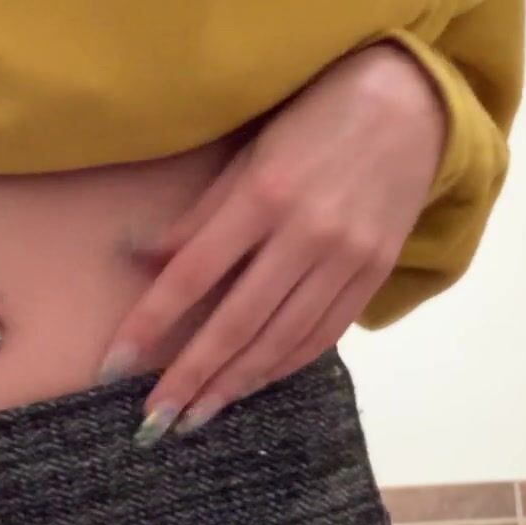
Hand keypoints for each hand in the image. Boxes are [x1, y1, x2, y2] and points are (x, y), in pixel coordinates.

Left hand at [97, 43, 446, 444]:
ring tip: (197, 415)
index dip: (150, 323)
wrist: (409, 102)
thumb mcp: (248, 153)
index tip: (115, 365)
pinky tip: (254, 384)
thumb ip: (199, 215)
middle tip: (155, 421)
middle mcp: (306, 233)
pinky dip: (285, 365)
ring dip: (234, 383)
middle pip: (236, 321)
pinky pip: (323, 333)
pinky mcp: (375, 273)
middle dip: (191, 376)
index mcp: (263, 194)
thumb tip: (140, 260)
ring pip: (281, 338)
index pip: (192, 274)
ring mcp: (345, 258)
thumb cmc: (313, 118)